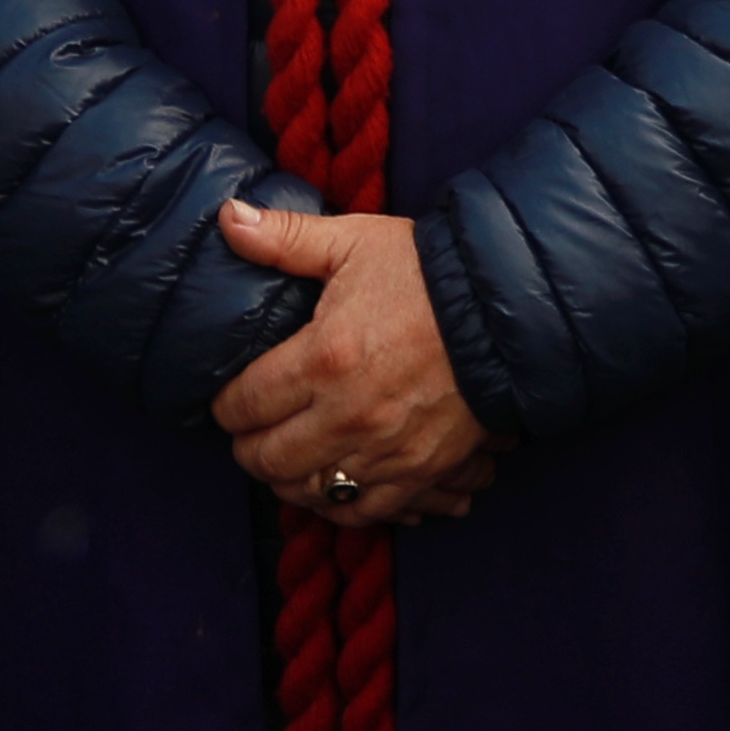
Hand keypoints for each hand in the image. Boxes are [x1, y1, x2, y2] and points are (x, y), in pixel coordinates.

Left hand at [208, 202, 499, 528]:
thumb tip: (227, 218)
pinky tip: (332, 485)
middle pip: (267, 459)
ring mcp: (385, 452)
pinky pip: (364, 512)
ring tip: (287, 458)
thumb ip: (284, 238)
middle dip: (248, 447)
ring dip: (287, 479)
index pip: (244, 405)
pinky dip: (339, 505)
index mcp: (323, 359)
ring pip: (309, 492)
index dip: (224, 407)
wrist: (505, 308)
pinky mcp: (420, 472)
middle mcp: (348, 416)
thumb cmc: (425, 272)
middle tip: (251, 432)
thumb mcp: (353, 242)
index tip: (228, 400)